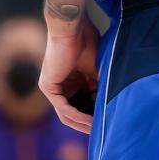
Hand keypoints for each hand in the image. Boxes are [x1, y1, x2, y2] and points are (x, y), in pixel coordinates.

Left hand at [39, 15, 99, 132]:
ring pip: (67, 114)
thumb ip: (99, 85)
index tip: (109, 121)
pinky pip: (63, 107)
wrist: (74, 27)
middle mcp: (59, 85)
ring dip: (83, 124)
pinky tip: (90, 121)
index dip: (94, 114)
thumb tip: (110, 104)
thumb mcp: (97, 68)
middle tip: (104, 132)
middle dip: (88, 124)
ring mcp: (52, 87)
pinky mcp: (48, 87)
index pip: (81, 103)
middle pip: (73, 111)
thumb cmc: (87, 40)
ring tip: (99, 130)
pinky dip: (77, 116)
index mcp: (70, 80)